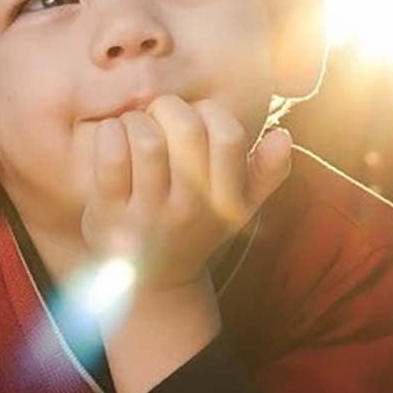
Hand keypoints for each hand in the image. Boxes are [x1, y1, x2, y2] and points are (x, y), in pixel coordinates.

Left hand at [74, 95, 291, 291]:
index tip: (195, 119)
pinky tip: (113, 136)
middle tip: (158, 117)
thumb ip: (268, 172)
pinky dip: (109, 132)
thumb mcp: (239, 208)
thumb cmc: (197, 228)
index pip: (229, 136)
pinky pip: (109, 156)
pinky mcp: (108, 214)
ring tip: (135, 127)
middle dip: (169, 107)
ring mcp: (147, 213)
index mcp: (225, 201)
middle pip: (187, 130)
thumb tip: (284, 135)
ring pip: (146, 139)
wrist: (150, 284)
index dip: (209, 111)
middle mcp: (190, 209)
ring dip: (136, 120)